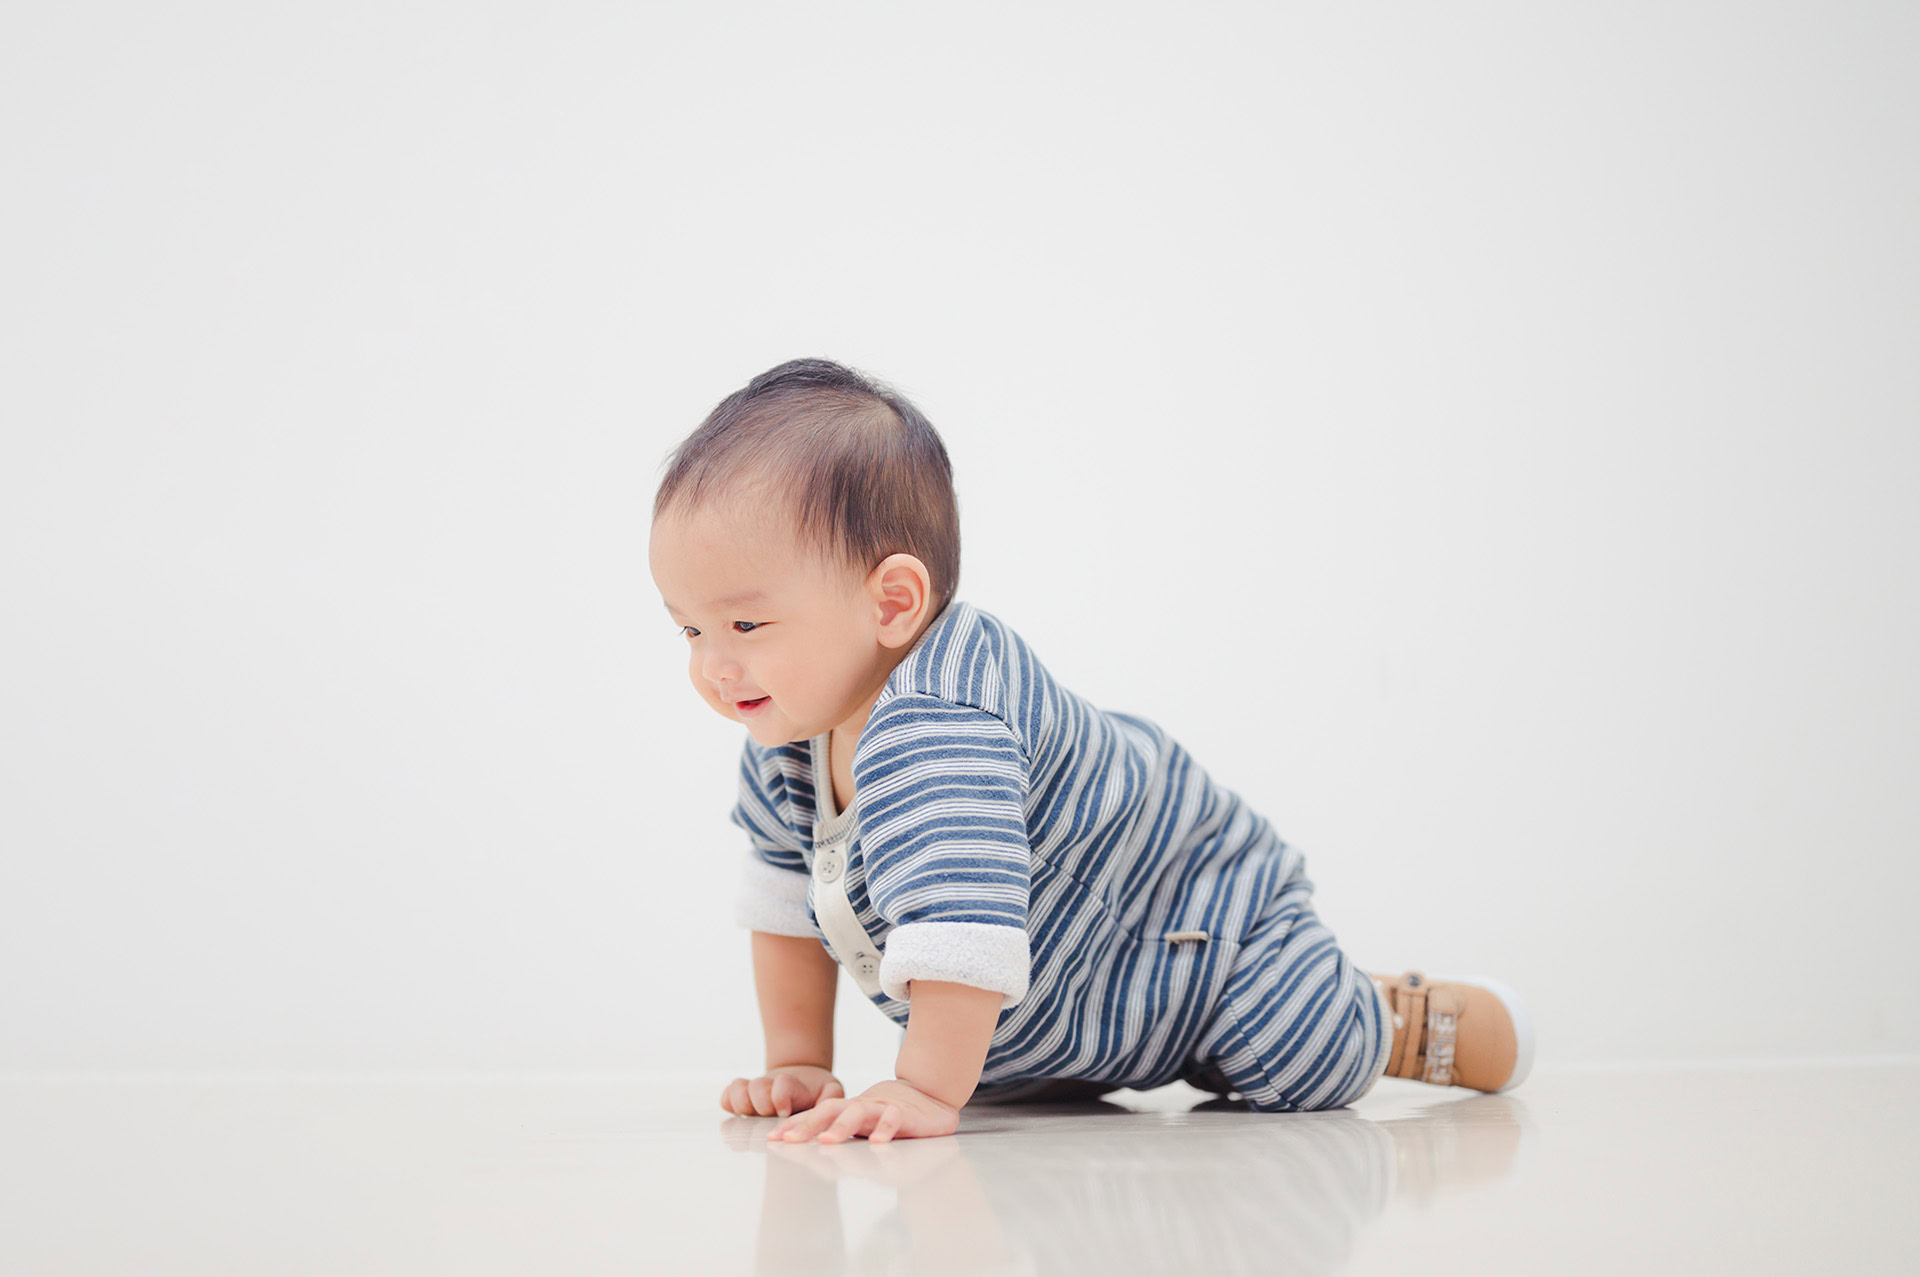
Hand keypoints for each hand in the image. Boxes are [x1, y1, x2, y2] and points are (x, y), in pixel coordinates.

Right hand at [720, 1064, 844, 1116]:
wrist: (801, 1078)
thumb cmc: (817, 1090)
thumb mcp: (830, 1090)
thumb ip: (832, 1096)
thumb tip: (829, 1108)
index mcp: (792, 1085)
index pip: (782, 1084)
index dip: (780, 1097)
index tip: (784, 1112)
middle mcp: (770, 1086)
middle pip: (757, 1086)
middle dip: (761, 1101)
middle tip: (768, 1113)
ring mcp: (755, 1090)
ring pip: (739, 1088)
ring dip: (741, 1101)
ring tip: (750, 1114)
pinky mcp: (743, 1097)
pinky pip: (726, 1096)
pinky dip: (728, 1102)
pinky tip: (738, 1113)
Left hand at [767, 1077, 959, 1143]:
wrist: (928, 1095)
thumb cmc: (888, 1112)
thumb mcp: (859, 1122)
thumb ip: (836, 1130)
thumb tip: (802, 1146)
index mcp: (847, 1109)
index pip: (816, 1115)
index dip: (795, 1125)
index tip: (773, 1138)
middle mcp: (860, 1106)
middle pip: (830, 1111)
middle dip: (808, 1125)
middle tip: (789, 1140)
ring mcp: (881, 1107)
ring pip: (858, 1113)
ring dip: (841, 1127)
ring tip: (827, 1142)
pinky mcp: (905, 1114)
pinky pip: (893, 1119)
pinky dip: (885, 1129)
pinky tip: (877, 1143)